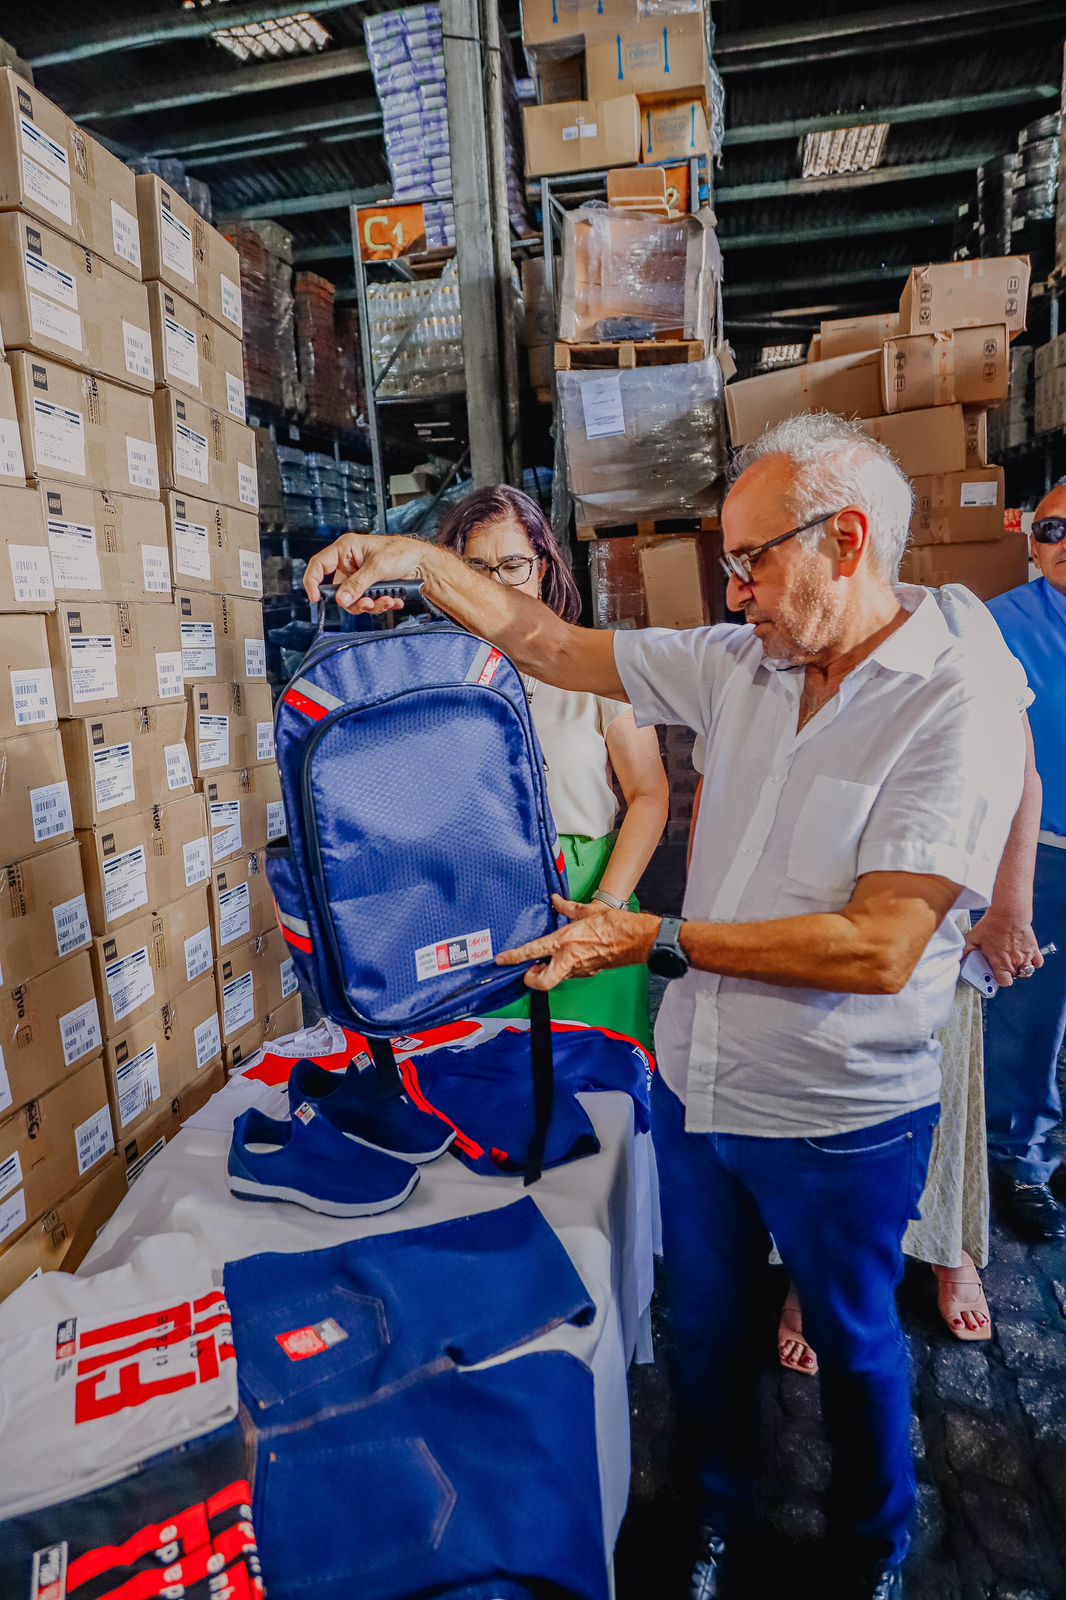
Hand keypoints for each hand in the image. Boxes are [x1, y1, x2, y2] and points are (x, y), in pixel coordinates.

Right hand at [304, 533, 427, 613]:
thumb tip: (342, 600)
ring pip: (353, 600)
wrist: (422, 563)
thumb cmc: (401, 553)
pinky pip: (367, 602)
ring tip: (387, 600)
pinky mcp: (369, 587)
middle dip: (354, 601)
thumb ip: (358, 584)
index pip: (319, 565)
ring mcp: (359, 577)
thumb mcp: (378, 567)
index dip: (312, 582)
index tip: (316, 598)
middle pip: (338, 590)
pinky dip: (380, 604)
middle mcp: (349, 564)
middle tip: (369, 603)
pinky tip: (393, 599)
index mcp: (345, 549)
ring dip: (370, 605)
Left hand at [497, 895, 659, 989]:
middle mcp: (569, 958)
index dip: (514, 957)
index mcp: (565, 941)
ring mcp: (580, 969)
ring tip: (547, 961)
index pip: (533, 951)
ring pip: (556, 978)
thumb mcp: (587, 911)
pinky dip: (564, 969)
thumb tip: (555, 900)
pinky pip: (570, 974)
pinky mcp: (589, 973)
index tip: (501, 960)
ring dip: (548, 972)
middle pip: (543, 981)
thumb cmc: (614, 924)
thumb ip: (567, 907)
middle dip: (532, 980)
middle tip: (529, 971)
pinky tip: (567, 958)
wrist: (637, 939)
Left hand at [964, 908, 1041, 987]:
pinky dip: (1033, 962)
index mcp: (1000, 963)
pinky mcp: (1033, 949)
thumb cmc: (992, 924)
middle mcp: (1014, 962)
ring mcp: (1025, 957)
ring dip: (1021, 969)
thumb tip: (962, 957)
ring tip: (1014, 962)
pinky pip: (1038, 963)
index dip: (1001, 980)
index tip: (998, 975)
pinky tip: (1026, 957)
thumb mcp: (973, 938)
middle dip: (1008, 973)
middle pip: (1014, 976)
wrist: (1008, 913)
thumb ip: (967, 950)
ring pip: (1026, 972)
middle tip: (1003, 965)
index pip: (1005, 982)